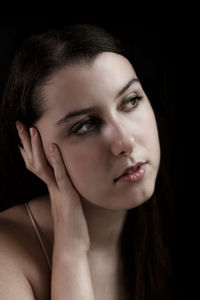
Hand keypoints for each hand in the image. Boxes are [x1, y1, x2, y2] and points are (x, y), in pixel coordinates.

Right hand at [16, 121, 89, 250]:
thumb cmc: (71, 228)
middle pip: (35, 161)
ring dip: (38, 147)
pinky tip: (52, 147)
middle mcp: (52, 188)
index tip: (25, 134)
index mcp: (52, 188)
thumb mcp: (67, 205)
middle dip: (27, 143)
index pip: (38, 165)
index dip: (31, 150)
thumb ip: (64, 193)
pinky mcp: (67, 196)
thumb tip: (63, 186)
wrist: (72, 247)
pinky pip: (60, 176)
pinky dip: (56, 161)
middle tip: (19, 124)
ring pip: (43, 166)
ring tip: (32, 129)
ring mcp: (58, 192)